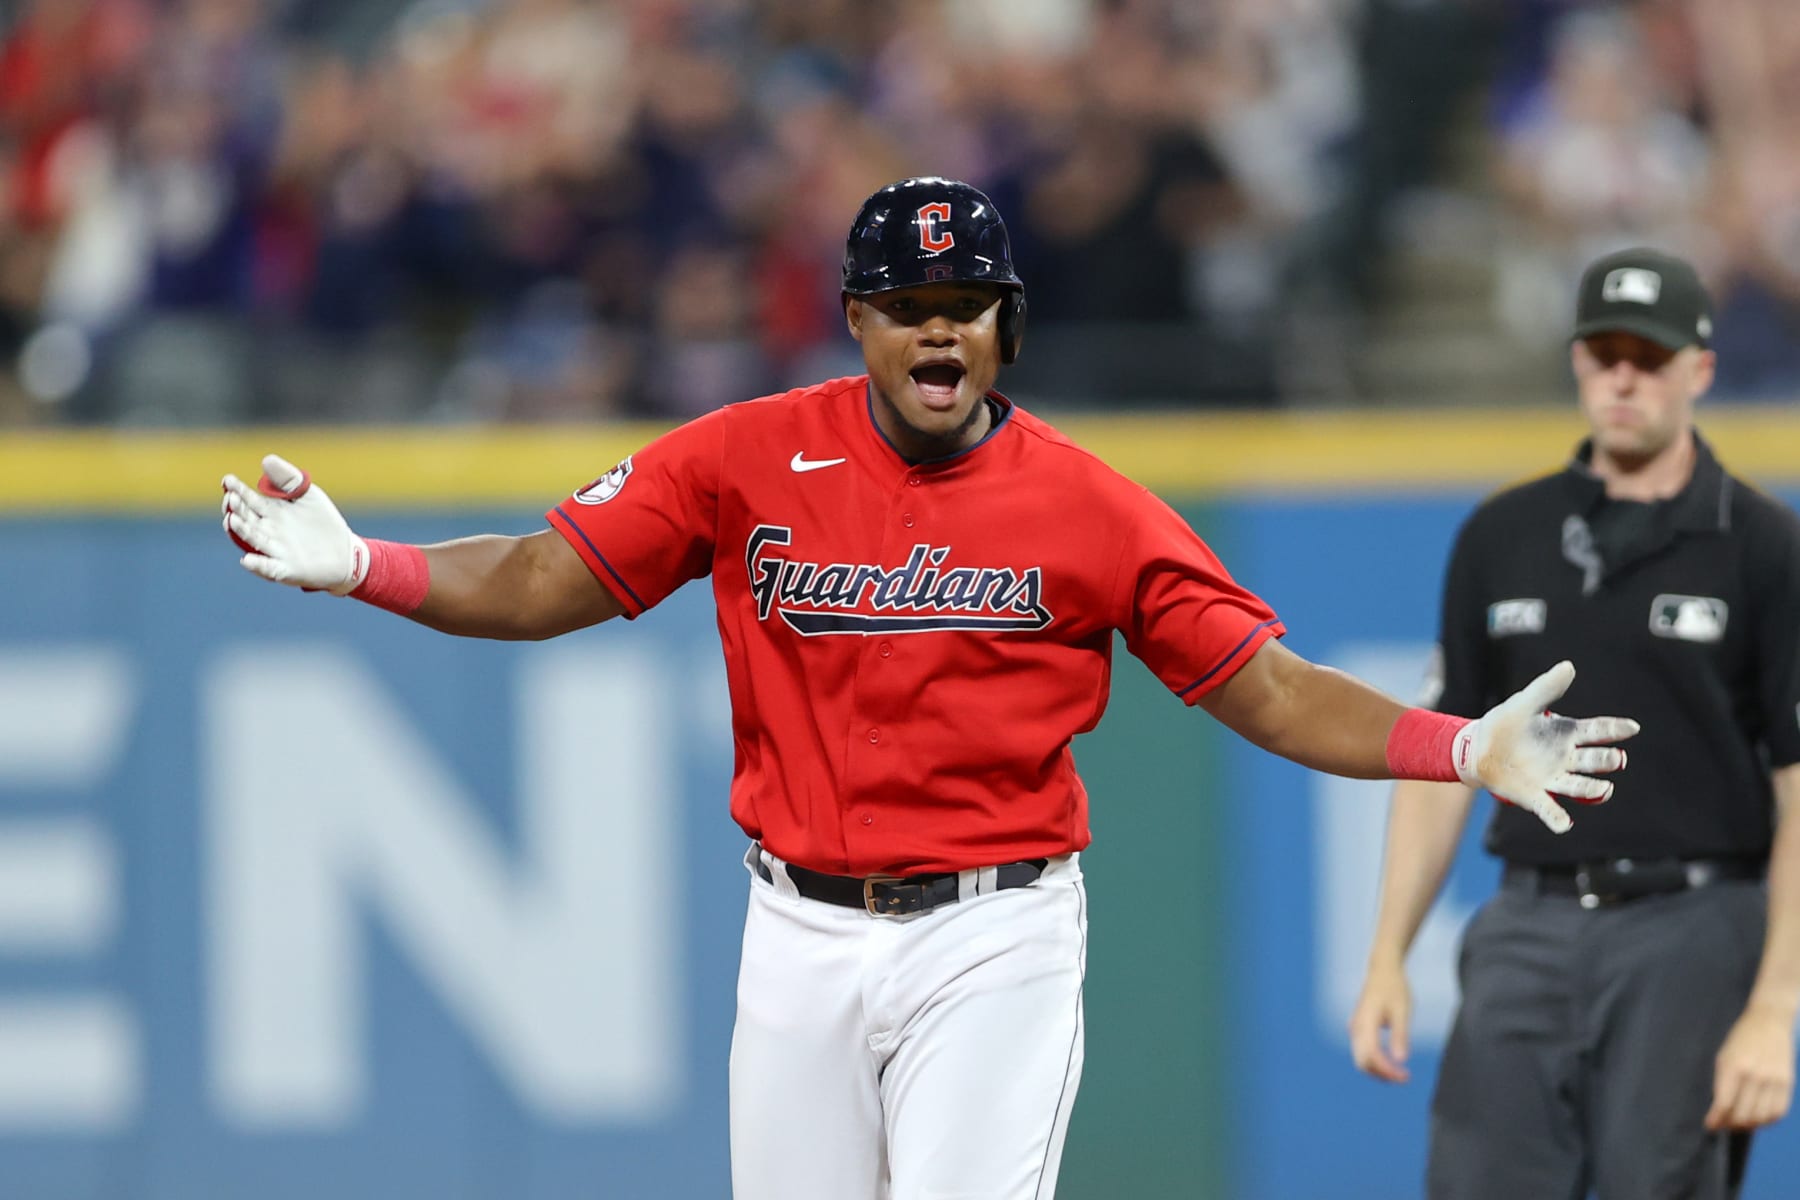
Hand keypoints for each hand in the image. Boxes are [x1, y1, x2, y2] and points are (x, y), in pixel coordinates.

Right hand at [221, 454, 368, 593]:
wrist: (347, 553)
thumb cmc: (324, 522)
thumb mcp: (309, 495)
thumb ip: (288, 479)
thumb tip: (266, 459)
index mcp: (272, 512)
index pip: (249, 499)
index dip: (237, 489)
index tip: (227, 479)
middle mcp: (269, 531)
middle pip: (246, 519)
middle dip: (236, 508)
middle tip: (230, 498)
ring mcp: (276, 551)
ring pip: (253, 540)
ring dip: (241, 531)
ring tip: (232, 519)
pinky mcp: (287, 569)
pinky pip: (269, 568)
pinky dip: (257, 565)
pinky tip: (247, 559)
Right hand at [1348, 961, 1412, 1082]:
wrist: (1383, 969)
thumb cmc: (1394, 988)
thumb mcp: (1402, 1010)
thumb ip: (1400, 1035)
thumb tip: (1401, 1060)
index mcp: (1365, 1022)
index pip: (1372, 1056)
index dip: (1387, 1071)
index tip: (1405, 1076)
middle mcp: (1356, 1027)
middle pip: (1362, 1062)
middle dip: (1382, 1074)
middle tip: (1404, 1078)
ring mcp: (1355, 1028)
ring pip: (1361, 1058)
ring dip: (1378, 1070)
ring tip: (1399, 1074)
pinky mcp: (1358, 1028)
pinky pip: (1362, 1051)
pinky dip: (1375, 1062)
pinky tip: (1390, 1063)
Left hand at [1457, 660, 1638, 833]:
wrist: (1476, 747)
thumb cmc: (1505, 723)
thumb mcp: (1525, 703)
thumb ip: (1547, 688)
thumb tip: (1568, 666)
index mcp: (1567, 734)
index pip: (1598, 731)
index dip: (1615, 729)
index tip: (1632, 727)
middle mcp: (1565, 758)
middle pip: (1594, 760)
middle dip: (1606, 760)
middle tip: (1617, 758)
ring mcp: (1552, 777)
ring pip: (1580, 786)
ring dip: (1593, 789)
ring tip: (1605, 789)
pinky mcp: (1534, 795)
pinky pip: (1550, 808)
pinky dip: (1557, 818)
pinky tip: (1564, 824)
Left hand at [1706, 1004, 1795, 1130]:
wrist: (1769, 1023)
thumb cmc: (1740, 1039)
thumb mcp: (1723, 1056)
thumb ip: (1722, 1082)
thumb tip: (1720, 1108)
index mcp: (1734, 1067)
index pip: (1724, 1103)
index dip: (1716, 1119)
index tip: (1710, 1125)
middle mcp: (1755, 1076)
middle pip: (1743, 1114)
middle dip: (1730, 1124)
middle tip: (1724, 1124)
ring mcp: (1774, 1081)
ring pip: (1762, 1117)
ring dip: (1748, 1125)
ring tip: (1739, 1123)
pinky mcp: (1788, 1083)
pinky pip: (1779, 1112)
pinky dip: (1768, 1121)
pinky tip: (1758, 1119)